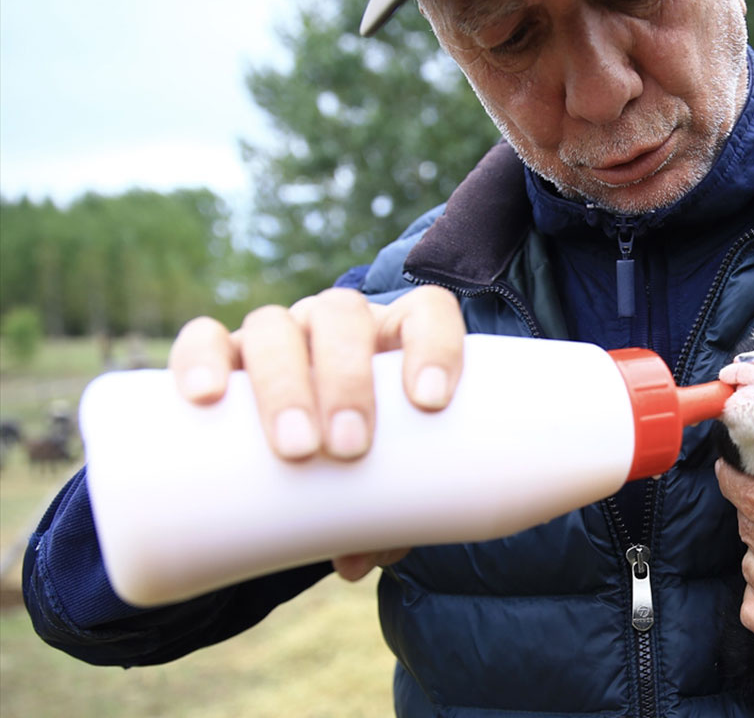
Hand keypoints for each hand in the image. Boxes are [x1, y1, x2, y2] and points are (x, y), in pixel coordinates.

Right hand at [167, 284, 465, 580]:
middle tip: (350, 448)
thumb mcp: (381, 483)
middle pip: (341, 316)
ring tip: (295, 448)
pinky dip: (200, 359)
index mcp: (392, 337)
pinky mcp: (218, 356)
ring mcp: (275, 336)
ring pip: (274, 328)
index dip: (435, 344)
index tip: (431, 402)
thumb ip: (385, 520)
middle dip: (348, 380)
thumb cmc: (359, 464)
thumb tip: (357, 561)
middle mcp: (333, 325)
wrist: (290, 450)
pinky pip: (201, 338)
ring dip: (284, 382)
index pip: (425, 312)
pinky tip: (204, 396)